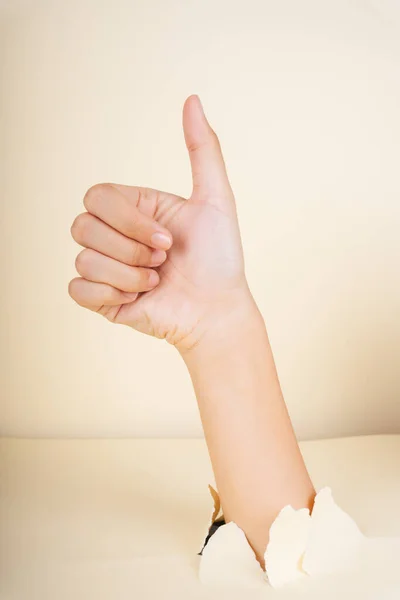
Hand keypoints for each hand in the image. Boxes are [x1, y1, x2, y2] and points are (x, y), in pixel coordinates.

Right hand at [69, 95, 250, 350]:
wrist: (217, 310)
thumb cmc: (220, 258)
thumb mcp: (216, 199)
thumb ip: (203, 150)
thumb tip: (192, 99)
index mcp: (133, 209)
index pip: (97, 197)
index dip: (128, 221)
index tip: (167, 240)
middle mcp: (114, 234)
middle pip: (82, 226)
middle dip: (130, 249)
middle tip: (164, 262)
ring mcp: (105, 267)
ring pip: (83, 259)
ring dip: (129, 275)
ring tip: (156, 282)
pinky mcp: (100, 298)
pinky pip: (77, 289)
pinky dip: (110, 295)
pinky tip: (137, 300)